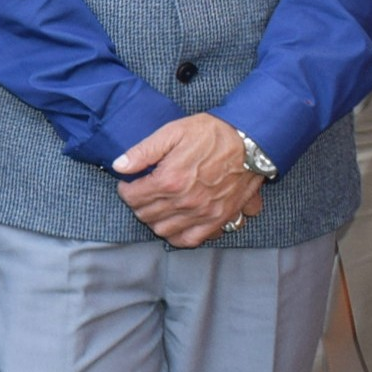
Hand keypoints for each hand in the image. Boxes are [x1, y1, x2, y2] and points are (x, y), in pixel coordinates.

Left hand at [113, 113, 264, 247]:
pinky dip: (178, 235)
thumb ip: (143, 151)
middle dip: (138, 203)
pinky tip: (175, 223)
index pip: (133, 197)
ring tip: (156, 206)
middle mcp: (185, 202)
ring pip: (164, 230)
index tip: (129, 183)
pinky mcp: (220, 219)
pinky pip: (192, 239)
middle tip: (142, 193)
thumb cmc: (212, 134)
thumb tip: (119, 166)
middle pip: (146, 215)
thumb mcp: (172, 132)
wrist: (252, 142)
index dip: (126, 189)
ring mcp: (203, 213)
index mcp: (170, 180)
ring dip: (155, 220)